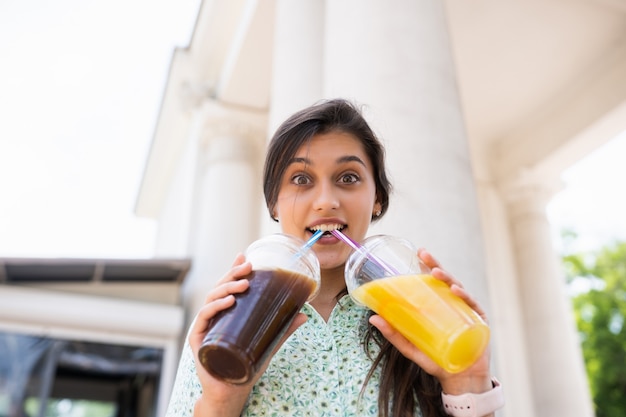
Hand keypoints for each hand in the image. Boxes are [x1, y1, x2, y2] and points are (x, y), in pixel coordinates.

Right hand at [188, 254, 307, 415]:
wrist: (230, 391)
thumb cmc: (246, 366)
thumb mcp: (268, 344)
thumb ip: (283, 330)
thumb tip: (304, 314)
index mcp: (226, 314)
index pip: (228, 286)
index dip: (234, 269)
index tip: (244, 256)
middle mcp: (213, 317)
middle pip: (219, 288)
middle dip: (232, 274)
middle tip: (248, 267)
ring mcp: (205, 327)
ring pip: (212, 299)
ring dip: (226, 288)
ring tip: (242, 285)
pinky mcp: (198, 339)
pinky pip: (204, 318)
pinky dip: (215, 307)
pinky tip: (228, 302)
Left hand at [369, 248, 492, 394]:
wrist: (459, 380)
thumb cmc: (437, 361)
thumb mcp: (411, 347)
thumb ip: (394, 334)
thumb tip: (372, 318)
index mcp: (440, 306)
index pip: (433, 283)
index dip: (427, 266)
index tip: (418, 253)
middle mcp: (454, 305)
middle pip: (446, 281)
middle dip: (435, 265)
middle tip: (424, 255)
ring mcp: (467, 312)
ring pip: (458, 289)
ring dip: (448, 278)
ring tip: (436, 273)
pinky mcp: (479, 322)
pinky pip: (473, 305)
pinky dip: (465, 297)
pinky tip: (456, 291)